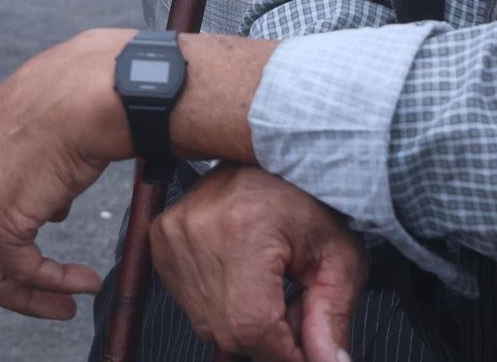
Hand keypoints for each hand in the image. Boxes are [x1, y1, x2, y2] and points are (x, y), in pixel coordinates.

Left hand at [0, 28, 133, 318]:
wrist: (87, 94)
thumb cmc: (73, 102)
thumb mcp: (32, 138)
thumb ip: (27, 176)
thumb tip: (49, 212)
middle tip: (33, 301)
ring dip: (28, 297)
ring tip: (64, 304)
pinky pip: (22, 270)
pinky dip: (53, 285)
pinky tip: (83, 281)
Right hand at [152, 165, 364, 361]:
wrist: (264, 155)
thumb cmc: (307, 199)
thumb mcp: (338, 257)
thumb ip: (333, 317)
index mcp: (244, 228)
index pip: (254, 325)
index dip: (288, 354)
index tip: (312, 354)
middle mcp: (197, 231)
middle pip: (230, 330)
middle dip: (269, 340)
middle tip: (295, 316)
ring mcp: (171, 235)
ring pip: (208, 324)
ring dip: (244, 326)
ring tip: (270, 295)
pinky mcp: (159, 239)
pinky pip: (189, 304)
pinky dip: (221, 308)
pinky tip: (243, 283)